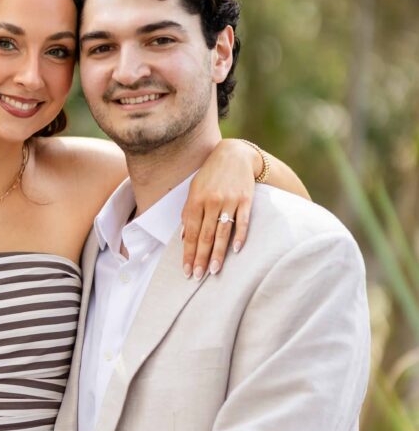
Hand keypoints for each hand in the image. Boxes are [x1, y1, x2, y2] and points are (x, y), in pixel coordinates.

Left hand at [181, 139, 257, 278]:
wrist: (234, 154)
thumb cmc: (211, 175)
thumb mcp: (194, 189)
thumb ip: (188, 212)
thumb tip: (184, 237)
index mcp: (196, 200)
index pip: (191, 233)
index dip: (188, 253)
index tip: (186, 270)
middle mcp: (211, 201)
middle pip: (205, 235)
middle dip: (201, 258)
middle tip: (198, 276)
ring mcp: (229, 200)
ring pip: (222, 232)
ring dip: (218, 253)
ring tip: (215, 270)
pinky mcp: (245, 199)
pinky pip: (242, 221)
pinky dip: (240, 236)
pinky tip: (236, 250)